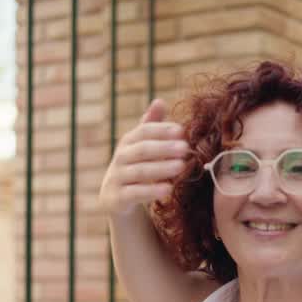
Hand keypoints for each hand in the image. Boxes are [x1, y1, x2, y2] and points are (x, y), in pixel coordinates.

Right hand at [99, 98, 189, 217]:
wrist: (116, 200)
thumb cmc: (136, 168)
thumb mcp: (143, 147)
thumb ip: (152, 127)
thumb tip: (160, 101)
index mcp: (128, 142)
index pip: (144, 131)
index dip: (162, 130)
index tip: (182, 131)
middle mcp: (120, 157)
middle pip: (142, 150)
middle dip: (164, 148)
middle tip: (186, 149)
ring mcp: (116, 178)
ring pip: (139, 171)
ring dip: (161, 168)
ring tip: (181, 167)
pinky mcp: (116, 199)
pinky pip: (134, 194)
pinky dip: (150, 191)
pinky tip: (168, 190)